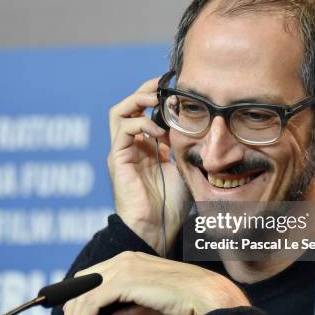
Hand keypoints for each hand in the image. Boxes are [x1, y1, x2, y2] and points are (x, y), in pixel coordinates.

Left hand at [62, 251, 249, 314]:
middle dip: (72, 309)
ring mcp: (125, 268)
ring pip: (85, 292)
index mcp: (129, 260)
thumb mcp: (149, 309)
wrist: (206, 296)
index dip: (79, 298)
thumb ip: (128, 313)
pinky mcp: (126, 281)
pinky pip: (93, 300)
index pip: (93, 276)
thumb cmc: (185, 302)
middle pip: (84, 282)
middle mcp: (124, 259)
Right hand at [108, 78, 190, 254]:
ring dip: (137, 101)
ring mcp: (122, 152)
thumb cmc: (172, 204)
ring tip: (157, 100)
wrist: (157, 229)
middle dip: (145, 91)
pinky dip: (141, 124)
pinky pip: (123, 130)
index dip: (157, 95)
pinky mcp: (118, 160)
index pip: (145, 111)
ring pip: (119, 112)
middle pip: (128, 106)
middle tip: (164, 85)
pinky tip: (158, 131)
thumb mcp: (183, 165)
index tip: (176, 86)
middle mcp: (131, 146)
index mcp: (146, 146)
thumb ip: (184, 145)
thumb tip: (196, 122)